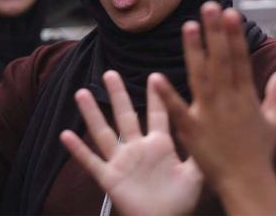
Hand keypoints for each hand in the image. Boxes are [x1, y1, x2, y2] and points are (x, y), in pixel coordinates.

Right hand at [60, 71, 202, 215]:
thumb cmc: (180, 203)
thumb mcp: (194, 176)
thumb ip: (199, 153)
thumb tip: (209, 132)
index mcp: (159, 145)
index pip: (157, 115)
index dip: (156, 96)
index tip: (154, 75)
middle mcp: (137, 148)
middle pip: (125, 115)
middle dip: (118, 94)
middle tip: (110, 73)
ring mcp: (122, 162)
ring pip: (104, 133)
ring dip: (92, 114)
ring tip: (82, 93)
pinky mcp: (110, 178)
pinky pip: (91, 162)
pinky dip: (78, 150)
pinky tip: (66, 134)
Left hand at [155, 3, 275, 215]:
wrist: (247, 184)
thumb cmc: (260, 154)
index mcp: (246, 96)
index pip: (240, 59)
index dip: (235, 35)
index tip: (231, 12)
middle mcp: (228, 100)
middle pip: (221, 60)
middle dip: (215, 32)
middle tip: (209, 6)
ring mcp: (209, 113)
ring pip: (200, 76)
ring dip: (194, 51)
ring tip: (188, 25)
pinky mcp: (192, 129)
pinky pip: (177, 110)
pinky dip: (166, 94)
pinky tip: (154, 77)